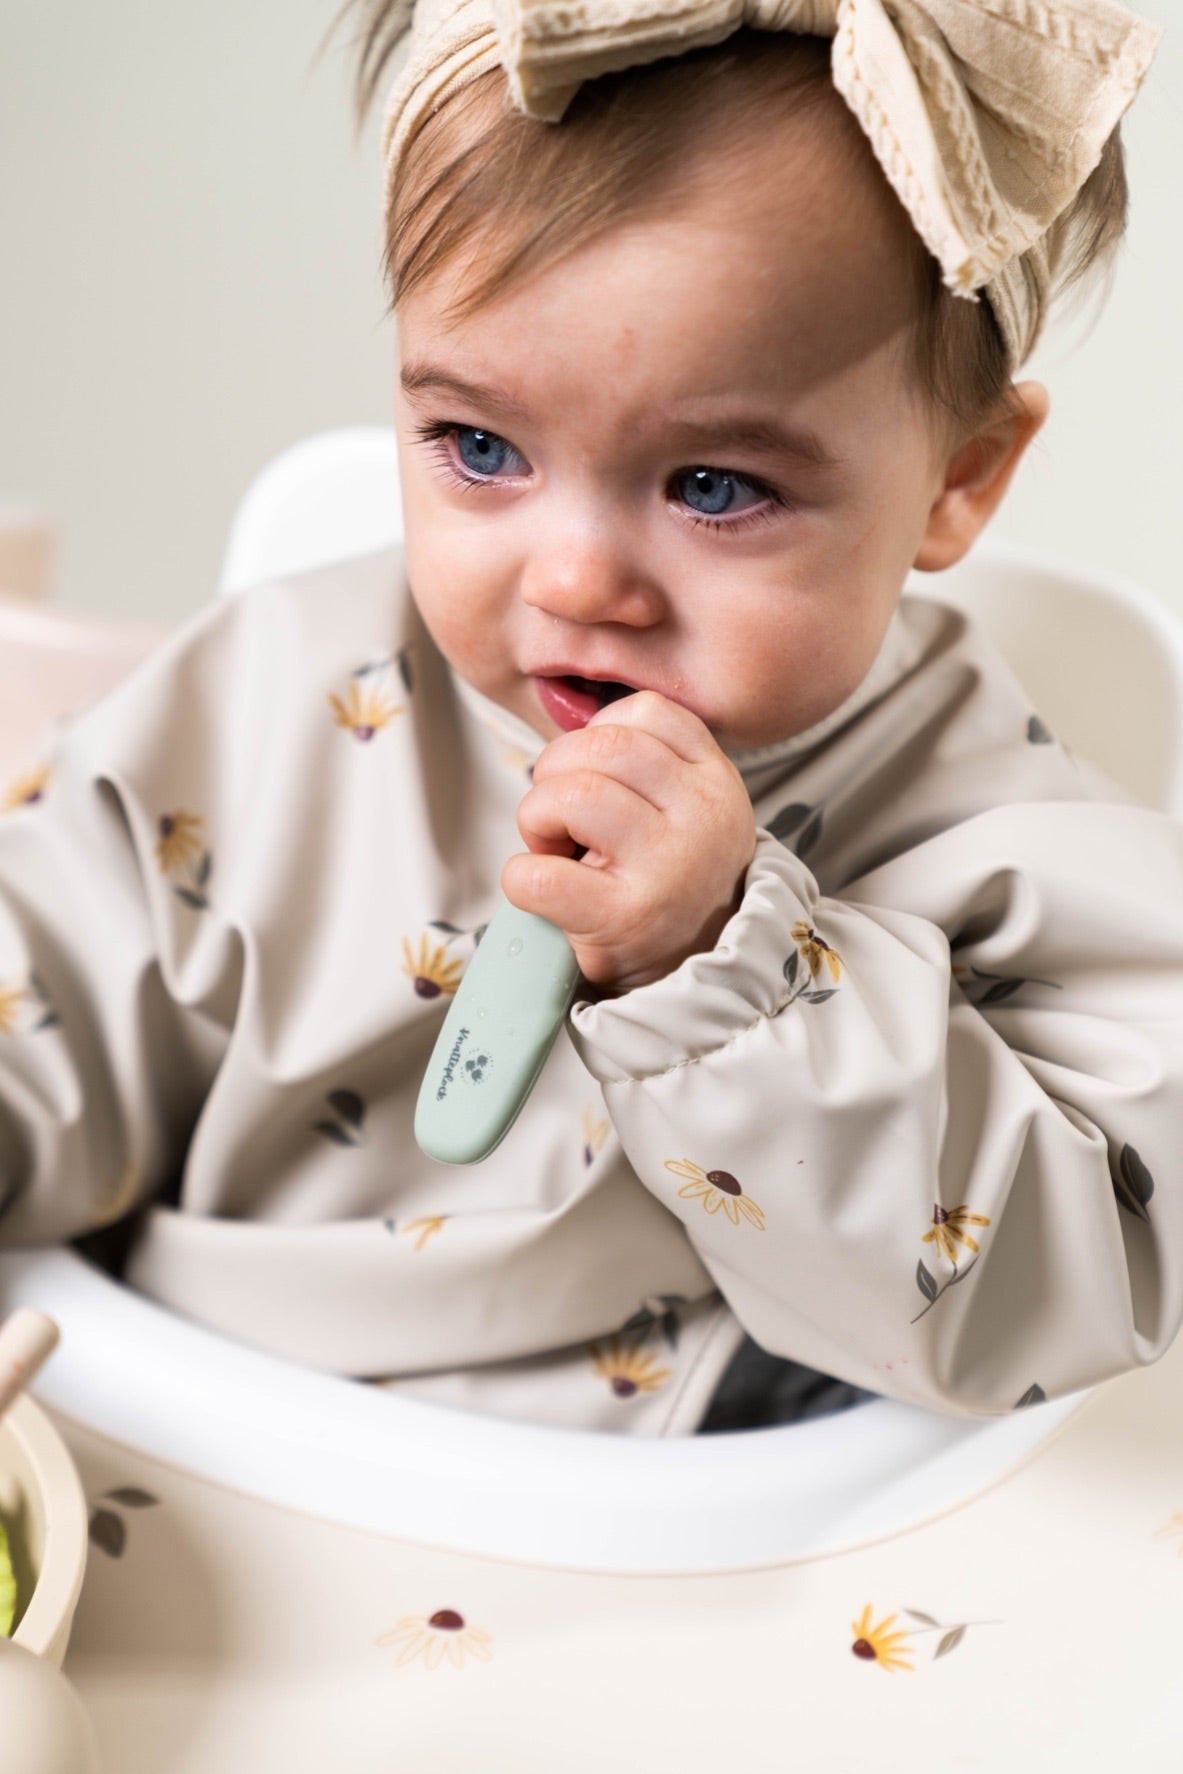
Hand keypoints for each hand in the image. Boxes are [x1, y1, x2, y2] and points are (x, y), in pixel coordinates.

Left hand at [502, 692, 755, 992]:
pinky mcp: (624, 917)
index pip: (645, 712)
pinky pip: (535, 874)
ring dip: (537, 819)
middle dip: (555, 774)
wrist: (695, 974)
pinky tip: (547, 892)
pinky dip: (521, 878)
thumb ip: (646, 760)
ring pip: (567, 795)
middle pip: (600, 747)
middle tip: (561, 820)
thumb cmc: (669, 881)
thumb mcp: (686, 808)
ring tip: (557, 852)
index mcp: (716, 780)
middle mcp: (702, 817)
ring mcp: (667, 867)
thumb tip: (567, 724)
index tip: (593, 776)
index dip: (597, 735)